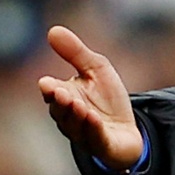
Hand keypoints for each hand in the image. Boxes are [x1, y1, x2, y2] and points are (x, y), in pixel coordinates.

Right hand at [38, 25, 143, 168]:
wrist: (127, 129)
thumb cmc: (106, 99)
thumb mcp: (96, 69)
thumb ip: (75, 52)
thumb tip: (53, 30)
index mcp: (64, 97)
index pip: (52, 93)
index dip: (50, 89)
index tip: (48, 83)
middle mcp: (68, 117)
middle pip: (60, 110)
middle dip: (61, 102)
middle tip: (61, 93)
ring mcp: (83, 133)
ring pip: (74, 125)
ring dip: (76, 115)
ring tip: (79, 104)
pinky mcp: (100, 144)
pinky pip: (94, 137)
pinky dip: (93, 128)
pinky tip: (94, 118)